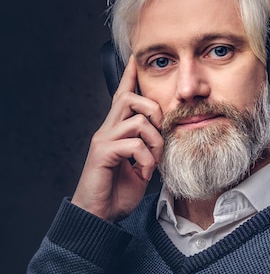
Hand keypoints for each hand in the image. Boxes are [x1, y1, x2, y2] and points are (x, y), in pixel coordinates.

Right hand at [71, 56, 163, 221]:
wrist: (99, 215)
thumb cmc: (119, 191)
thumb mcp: (142, 165)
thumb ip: (150, 148)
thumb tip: (166, 137)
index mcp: (117, 131)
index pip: (122, 96)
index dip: (129, 77)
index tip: (135, 59)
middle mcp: (107, 130)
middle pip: (128, 98)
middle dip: (153, 110)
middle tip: (160, 134)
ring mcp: (104, 141)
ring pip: (137, 120)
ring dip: (154, 142)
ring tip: (152, 162)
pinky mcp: (103, 154)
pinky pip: (133, 144)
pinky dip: (145, 159)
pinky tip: (143, 172)